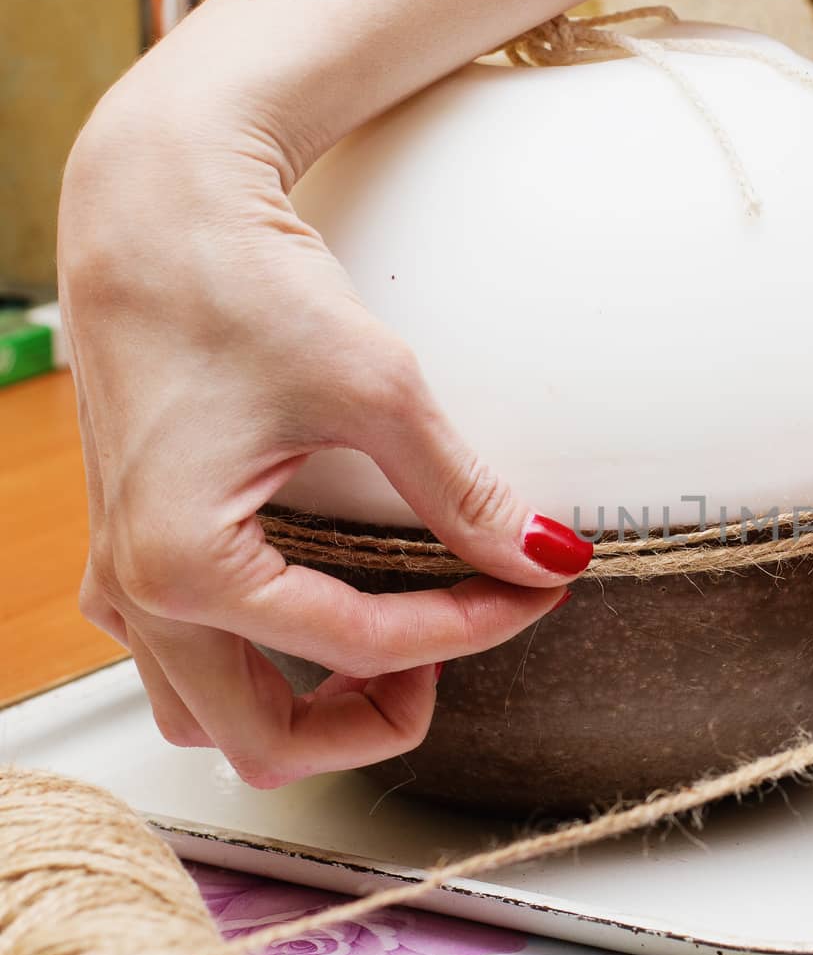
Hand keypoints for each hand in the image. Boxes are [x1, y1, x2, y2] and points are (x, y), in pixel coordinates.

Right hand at [59, 77, 587, 787]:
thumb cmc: (243, 284)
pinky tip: (335, 610)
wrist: (155, 211)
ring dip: (310, 712)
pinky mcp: (130, 552)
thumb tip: (549, 555)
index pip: (360, 649)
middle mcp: (137, 593)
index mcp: (185, 566)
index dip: (471, 629)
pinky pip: (188, 662)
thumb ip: (463, 492)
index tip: (537, 588)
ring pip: (213, 719)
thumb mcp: (377, 390)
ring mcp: (122, 578)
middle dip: (376, 720)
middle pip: (265, 743)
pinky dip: (268, 667)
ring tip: (402, 648)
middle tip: (460, 642)